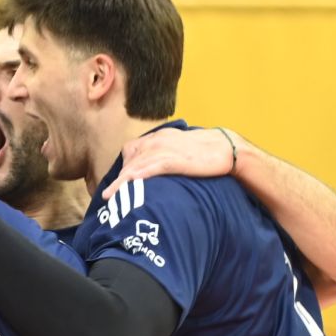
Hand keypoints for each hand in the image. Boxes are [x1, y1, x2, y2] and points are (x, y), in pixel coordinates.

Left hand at [105, 126, 241, 193]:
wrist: (226, 148)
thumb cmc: (205, 151)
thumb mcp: (180, 148)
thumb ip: (165, 155)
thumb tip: (156, 169)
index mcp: (158, 137)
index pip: (131, 150)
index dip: (122, 167)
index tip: (117, 183)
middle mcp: (157, 141)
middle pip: (129, 160)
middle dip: (118, 178)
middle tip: (109, 196)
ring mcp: (164, 150)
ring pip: (135, 166)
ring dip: (120, 182)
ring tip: (109, 197)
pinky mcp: (173, 160)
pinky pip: (151, 168)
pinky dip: (138, 176)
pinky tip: (128, 184)